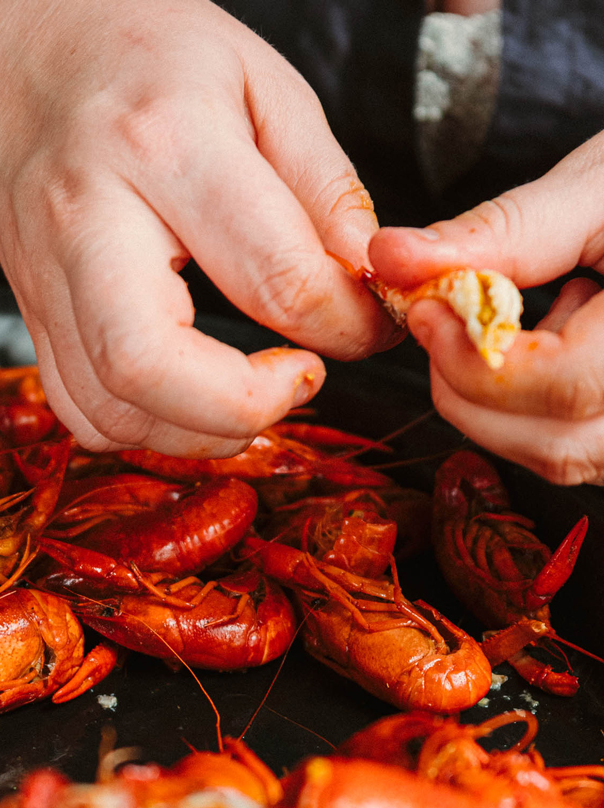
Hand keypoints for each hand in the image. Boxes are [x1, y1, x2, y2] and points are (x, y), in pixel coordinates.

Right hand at [0, 0, 395, 455]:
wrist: (16, 67)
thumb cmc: (144, 62)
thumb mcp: (261, 82)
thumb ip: (323, 187)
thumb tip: (364, 281)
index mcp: (165, 142)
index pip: (271, 275)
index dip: (342, 324)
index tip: (366, 325)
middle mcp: (88, 221)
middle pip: (151, 366)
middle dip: (246, 407)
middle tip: (300, 382)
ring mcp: (46, 282)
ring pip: (112, 411)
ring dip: (201, 433)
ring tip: (253, 395)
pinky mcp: (31, 321)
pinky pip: (83, 414)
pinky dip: (148, 431)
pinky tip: (191, 398)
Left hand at [370, 130, 603, 485]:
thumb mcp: (599, 186)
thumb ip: (501, 230)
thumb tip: (390, 257)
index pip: (563, 386)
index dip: (475, 357)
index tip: (426, 307)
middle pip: (554, 444)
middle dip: (471, 387)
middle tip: (445, 320)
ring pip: (559, 458)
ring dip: (499, 400)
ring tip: (528, 316)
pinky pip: (572, 450)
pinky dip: (532, 408)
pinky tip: (556, 338)